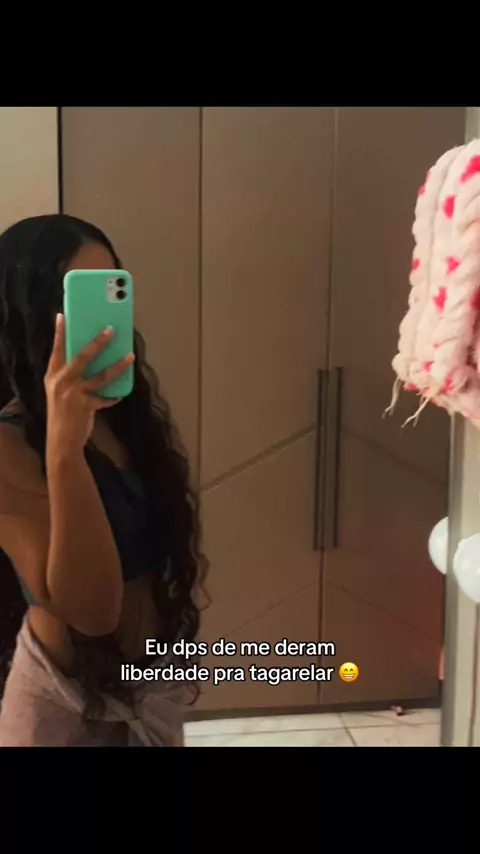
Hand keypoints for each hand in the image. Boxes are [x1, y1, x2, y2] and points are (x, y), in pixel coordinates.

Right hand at [45, 313, 134, 455]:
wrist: (61, 441)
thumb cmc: (62, 414)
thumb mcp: (59, 392)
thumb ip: (70, 377)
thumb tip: (92, 361)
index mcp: (53, 376)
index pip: (57, 349)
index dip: (60, 332)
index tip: (63, 316)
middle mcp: (62, 382)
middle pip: (82, 356)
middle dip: (98, 342)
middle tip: (111, 329)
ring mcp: (74, 394)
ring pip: (101, 376)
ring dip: (118, 366)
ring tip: (130, 357)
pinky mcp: (86, 406)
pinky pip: (106, 398)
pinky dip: (114, 396)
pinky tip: (120, 393)